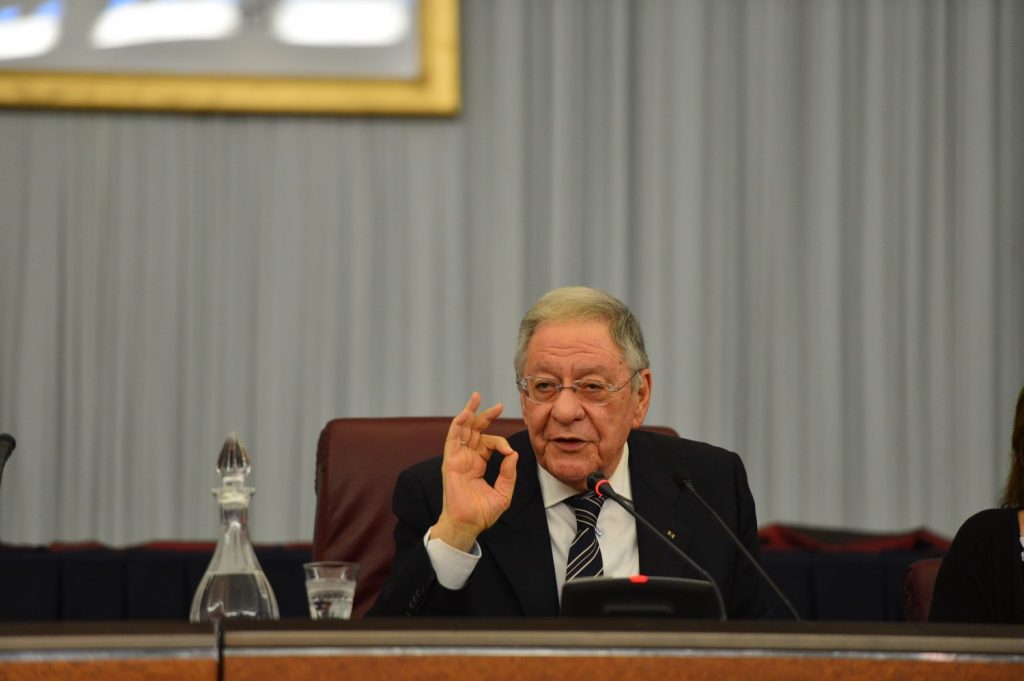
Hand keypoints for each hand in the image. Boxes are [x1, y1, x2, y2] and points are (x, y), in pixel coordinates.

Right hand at [429, 392, 518, 551]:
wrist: (467, 525)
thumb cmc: (482, 513)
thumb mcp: (503, 492)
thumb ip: (509, 473)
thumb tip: (513, 454)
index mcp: (478, 464)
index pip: (489, 443)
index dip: (501, 443)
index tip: (509, 452)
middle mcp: (467, 458)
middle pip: (475, 430)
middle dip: (485, 416)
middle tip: (497, 406)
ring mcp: (457, 458)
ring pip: (462, 429)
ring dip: (469, 412)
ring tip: (476, 397)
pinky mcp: (450, 461)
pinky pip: (453, 438)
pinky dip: (458, 424)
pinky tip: (466, 413)